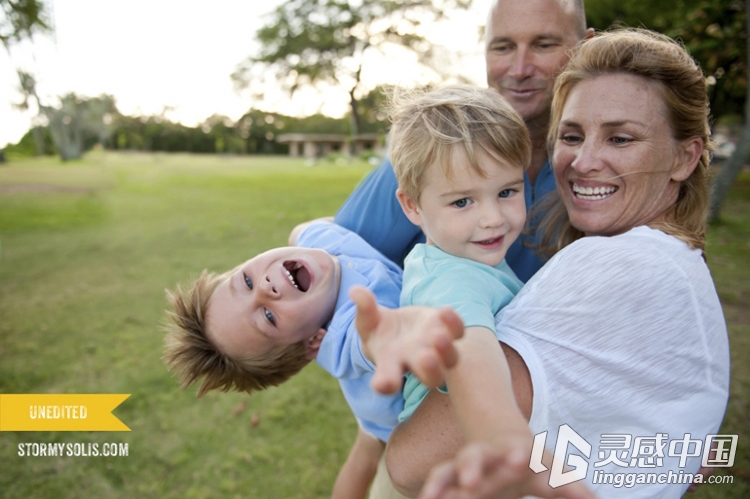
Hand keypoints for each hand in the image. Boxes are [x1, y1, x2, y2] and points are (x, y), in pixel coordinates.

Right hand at [350, 286, 463, 393]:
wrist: (398, 328)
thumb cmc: (378, 330)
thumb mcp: (367, 320)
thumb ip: (364, 309)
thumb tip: (356, 291)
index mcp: (391, 365)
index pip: (388, 381)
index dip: (386, 383)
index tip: (383, 384)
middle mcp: (416, 362)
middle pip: (430, 377)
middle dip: (429, 370)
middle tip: (425, 358)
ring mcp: (435, 349)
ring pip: (450, 359)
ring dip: (446, 350)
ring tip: (439, 336)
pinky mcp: (447, 331)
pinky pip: (457, 332)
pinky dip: (454, 324)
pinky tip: (444, 311)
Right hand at [419, 442, 595, 498]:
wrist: (506, 447)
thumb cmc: (532, 465)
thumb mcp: (551, 473)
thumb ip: (569, 486)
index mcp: (511, 452)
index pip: (514, 452)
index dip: (515, 456)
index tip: (520, 458)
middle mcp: (484, 456)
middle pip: (476, 456)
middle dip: (472, 467)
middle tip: (472, 481)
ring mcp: (464, 468)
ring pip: (448, 469)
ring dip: (441, 482)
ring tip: (432, 498)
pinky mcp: (451, 480)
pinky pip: (437, 484)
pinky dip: (431, 491)